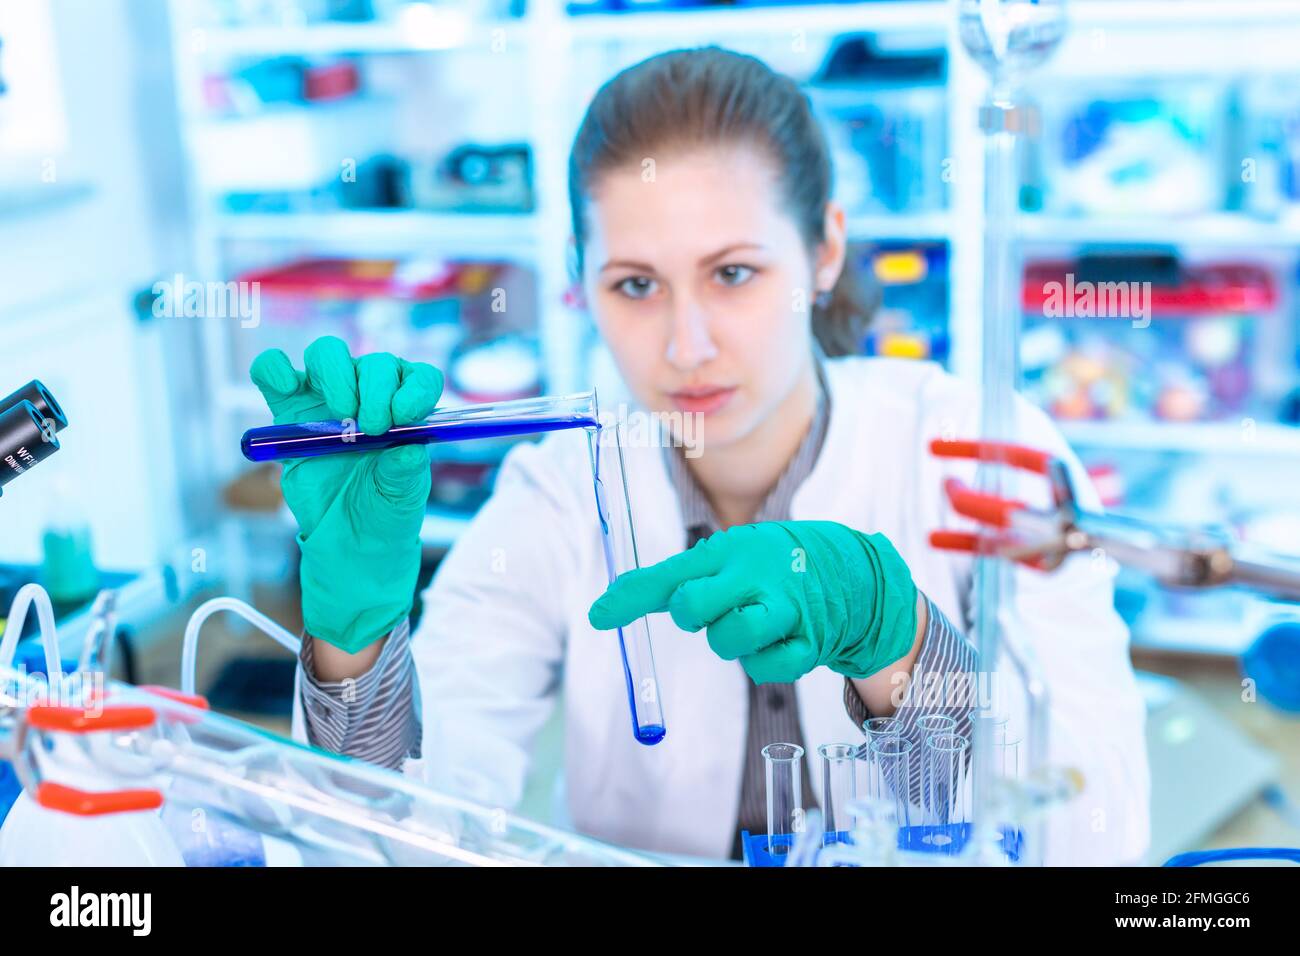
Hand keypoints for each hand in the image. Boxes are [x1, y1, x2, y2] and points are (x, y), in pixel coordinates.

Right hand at [250, 336, 442, 651]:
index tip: (407, 414)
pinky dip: (275, 368)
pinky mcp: (288, 413)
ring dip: (336, 375)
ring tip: (343, 414)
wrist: (347, 544)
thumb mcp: (403, 498)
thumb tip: (406, 447)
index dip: (415, 387)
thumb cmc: (385, 515)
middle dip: (376, 387)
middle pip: (373, 362)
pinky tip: (286, 385)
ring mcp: (327, 401)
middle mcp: (370, 396)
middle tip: (374, 428)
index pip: (419, 376)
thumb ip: (405, 471)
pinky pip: (273, 372)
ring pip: (327, 355)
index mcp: (407, 410)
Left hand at [588, 521, 917, 683]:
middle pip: (691, 608)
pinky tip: (777, 640)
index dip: (630, 597)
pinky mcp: (809, 642)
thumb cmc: (766, 568)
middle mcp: (754, 574)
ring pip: (728, 641)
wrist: (850, 574)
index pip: (669, 575)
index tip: (596, 616)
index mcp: (729, 551)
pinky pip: (767, 669)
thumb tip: (600, 609)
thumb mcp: (721, 560)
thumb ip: (665, 583)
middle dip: (691, 617)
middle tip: (712, 608)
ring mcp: (784, 608)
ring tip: (748, 622)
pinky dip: (764, 662)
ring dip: (729, 642)